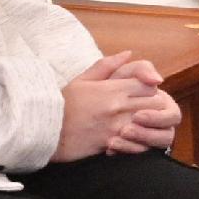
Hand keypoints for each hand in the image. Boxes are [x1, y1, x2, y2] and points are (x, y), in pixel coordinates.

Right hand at [53, 52, 180, 161]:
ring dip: (151, 125)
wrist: (43, 130)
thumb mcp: (82, 79)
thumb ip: (106, 65)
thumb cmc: (62, 104)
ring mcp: (116, 126)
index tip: (144, 93)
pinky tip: (135, 140)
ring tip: (145, 125)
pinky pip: (137, 144)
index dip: (151, 88)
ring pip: (150, 125)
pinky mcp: (111, 143)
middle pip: (155, 104)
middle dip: (155, 106)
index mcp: (112, 89)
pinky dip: (140, 143)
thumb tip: (128, 54)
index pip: (149, 85)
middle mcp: (117, 107)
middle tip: (149, 110)